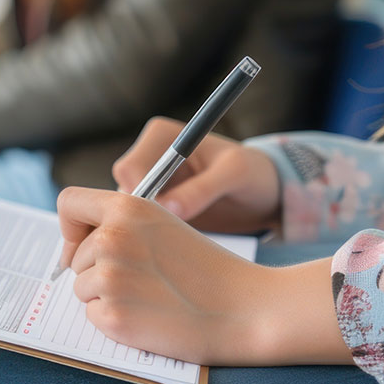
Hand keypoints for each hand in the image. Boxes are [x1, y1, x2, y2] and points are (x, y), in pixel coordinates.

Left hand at [57, 188, 348, 365]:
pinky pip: (92, 316)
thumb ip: (121, 225)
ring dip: (107, 296)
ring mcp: (110, 278)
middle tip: (145, 280)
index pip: (68, 203)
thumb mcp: (163, 225)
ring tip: (152, 296)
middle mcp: (111, 237)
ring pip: (81, 288)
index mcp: (126, 207)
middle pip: (74, 257)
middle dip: (97, 269)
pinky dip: (114, 321)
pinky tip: (150, 316)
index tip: (82, 244)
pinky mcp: (112, 315)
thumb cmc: (206, 268)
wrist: (245, 308)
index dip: (70, 226)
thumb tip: (74, 247)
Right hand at [112, 117, 279, 233]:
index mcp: (160, 136)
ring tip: (175, 242)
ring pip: (125, 212)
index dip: (138, 197)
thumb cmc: (252, 174)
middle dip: (137, 216)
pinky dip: (149, 237)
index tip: (161, 220)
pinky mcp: (153, 207)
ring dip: (143, 229)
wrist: (263, 193)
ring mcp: (148, 184)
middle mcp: (147, 157)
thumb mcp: (235, 175)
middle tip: (166, 237)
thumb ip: (202, 189)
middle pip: (120, 192)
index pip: (129, 169)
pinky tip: (171, 246)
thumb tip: (168, 208)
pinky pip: (137, 224)